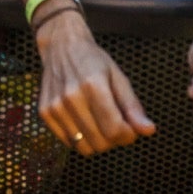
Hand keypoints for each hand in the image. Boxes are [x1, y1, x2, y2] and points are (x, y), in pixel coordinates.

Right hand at [36, 9, 155, 154]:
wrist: (61, 46)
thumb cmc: (92, 60)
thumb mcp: (118, 76)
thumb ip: (132, 106)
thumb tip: (149, 130)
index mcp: (93, 85)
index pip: (114, 129)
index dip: (128, 135)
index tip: (131, 129)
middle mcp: (71, 97)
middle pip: (100, 142)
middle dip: (114, 139)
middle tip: (117, 124)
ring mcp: (54, 106)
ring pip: (84, 147)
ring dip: (98, 141)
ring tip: (100, 123)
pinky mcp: (44, 113)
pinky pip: (69, 142)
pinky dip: (81, 138)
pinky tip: (84, 120)